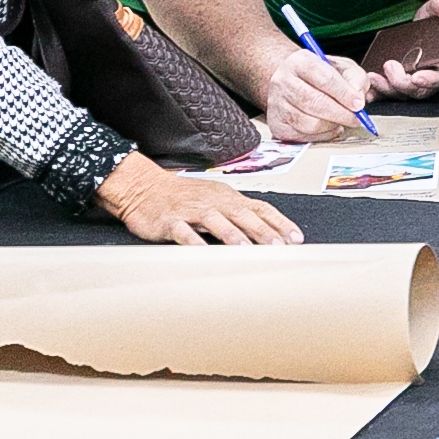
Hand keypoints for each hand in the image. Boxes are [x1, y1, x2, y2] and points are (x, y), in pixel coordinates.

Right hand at [98, 152, 302, 244]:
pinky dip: (194, 242)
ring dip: (232, 235)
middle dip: (263, 231)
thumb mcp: (214, 200)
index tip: (296, 239)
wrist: (143, 186)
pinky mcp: (170, 220)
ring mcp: (192, 210)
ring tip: (247, 250)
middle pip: (243, 215)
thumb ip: (237, 215)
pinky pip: (183, 232)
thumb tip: (267, 232)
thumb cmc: (182, 197)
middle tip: (279, 247)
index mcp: (228, 197)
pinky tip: (202, 252)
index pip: (260, 208)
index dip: (279, 223)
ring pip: (216, 222)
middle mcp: (214, 201)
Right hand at [263, 47, 375, 141]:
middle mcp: (283, 81)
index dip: (344, 94)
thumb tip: (358, 98)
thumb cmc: (321, 75)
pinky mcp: (276, 124)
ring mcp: (276, 104)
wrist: (294, 83)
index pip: (324, 78)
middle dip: (340, 114)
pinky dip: (322, 135)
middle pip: (314, 102)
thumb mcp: (343, 67)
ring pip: (308, 123)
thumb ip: (356, 78)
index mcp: (300, 61)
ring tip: (342, 121)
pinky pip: (302, 137)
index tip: (359, 105)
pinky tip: (329, 127)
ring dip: (331, 126)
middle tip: (356, 119)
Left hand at [365, 0, 438, 99]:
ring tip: (374, 76)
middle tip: (390, 66)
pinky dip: (379, 92)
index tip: (417, 76)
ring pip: (403, 93)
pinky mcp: (402, 80)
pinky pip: (391, 91)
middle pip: (419, 90)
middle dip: (402, 83)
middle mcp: (432, 77)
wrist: (431, 21)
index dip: (429, 80)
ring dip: (387, 88)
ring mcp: (416, 81)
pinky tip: (369, 87)